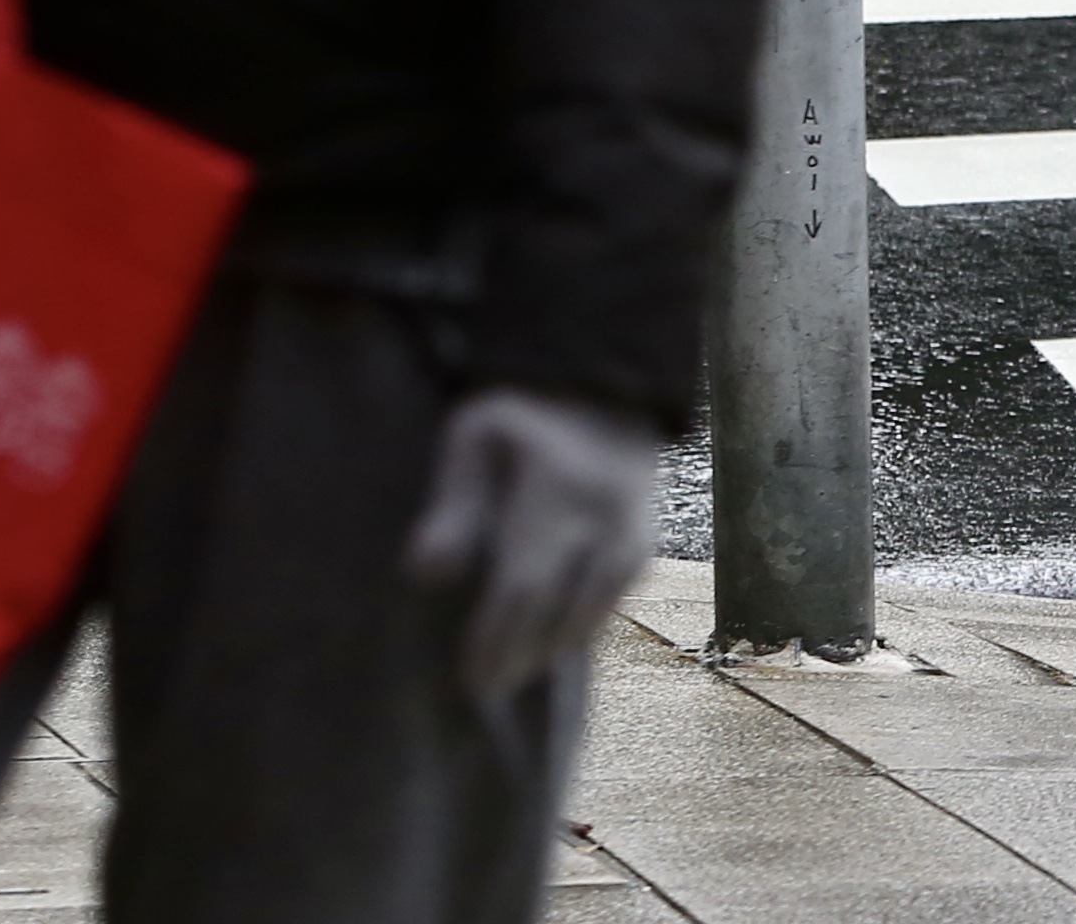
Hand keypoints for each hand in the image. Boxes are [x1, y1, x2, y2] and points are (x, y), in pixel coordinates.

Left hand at [401, 387, 663, 700]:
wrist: (600, 384)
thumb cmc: (520, 414)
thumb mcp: (474, 436)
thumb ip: (453, 501)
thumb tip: (426, 573)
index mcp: (556, 485)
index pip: (523, 584)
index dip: (496, 639)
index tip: (471, 680)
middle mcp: (604, 510)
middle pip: (561, 605)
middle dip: (523, 655)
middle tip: (488, 691)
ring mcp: (635, 520)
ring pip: (599, 605)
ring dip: (558, 645)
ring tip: (522, 672)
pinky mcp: (649, 529)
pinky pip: (624, 590)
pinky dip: (591, 620)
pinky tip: (562, 639)